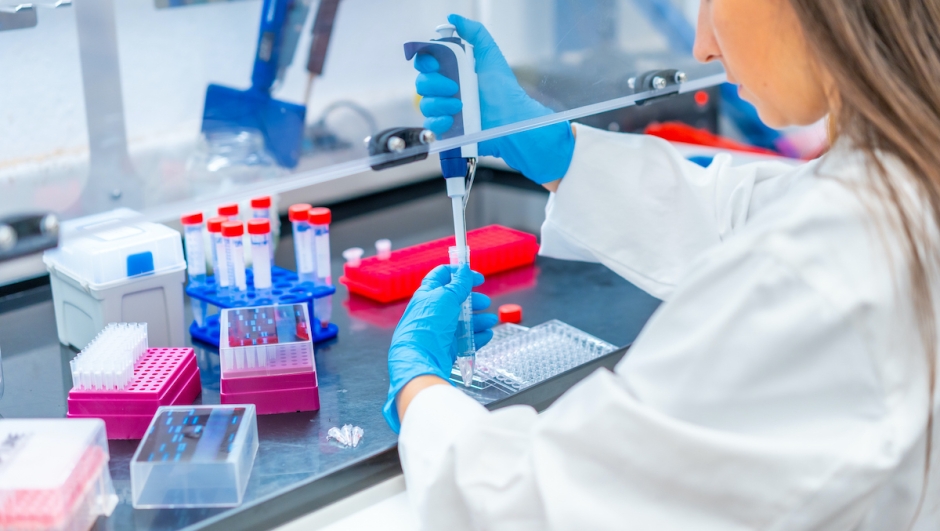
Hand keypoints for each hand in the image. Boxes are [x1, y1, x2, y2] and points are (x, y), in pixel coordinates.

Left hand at [382, 264, 497, 432]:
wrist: (422, 358)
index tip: (477, 278)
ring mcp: (441, 329)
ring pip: (464, 320)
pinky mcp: (448, 345)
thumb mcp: (446, 298)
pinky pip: (466, 338)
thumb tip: (465, 269)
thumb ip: (459, 284)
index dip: (461, 273)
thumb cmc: (429, 324)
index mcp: (428, 294)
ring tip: (491, 320)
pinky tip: (487, 334)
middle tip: (484, 302)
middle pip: (457, 300)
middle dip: (473, 300)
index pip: (443, 275)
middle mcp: (433, 311)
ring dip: (480, 319)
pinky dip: (478, 336)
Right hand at [415, 14, 575, 184]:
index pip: (425, 62)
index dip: (425, 61)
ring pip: (425, 103)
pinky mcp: (446, 129)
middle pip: (422, 82)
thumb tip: (453, 18)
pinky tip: (453, 119)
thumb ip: (473, 32)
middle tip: (455, 87)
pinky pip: (430, 125)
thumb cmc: (502, 87)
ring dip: (440, 103)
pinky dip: (439, 122)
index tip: (436, 64)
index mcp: (452, 70)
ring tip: (460, 105)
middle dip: (435, 84)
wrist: (510, 117)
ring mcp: (444, 109)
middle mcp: (445, 89)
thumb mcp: (489, 53)